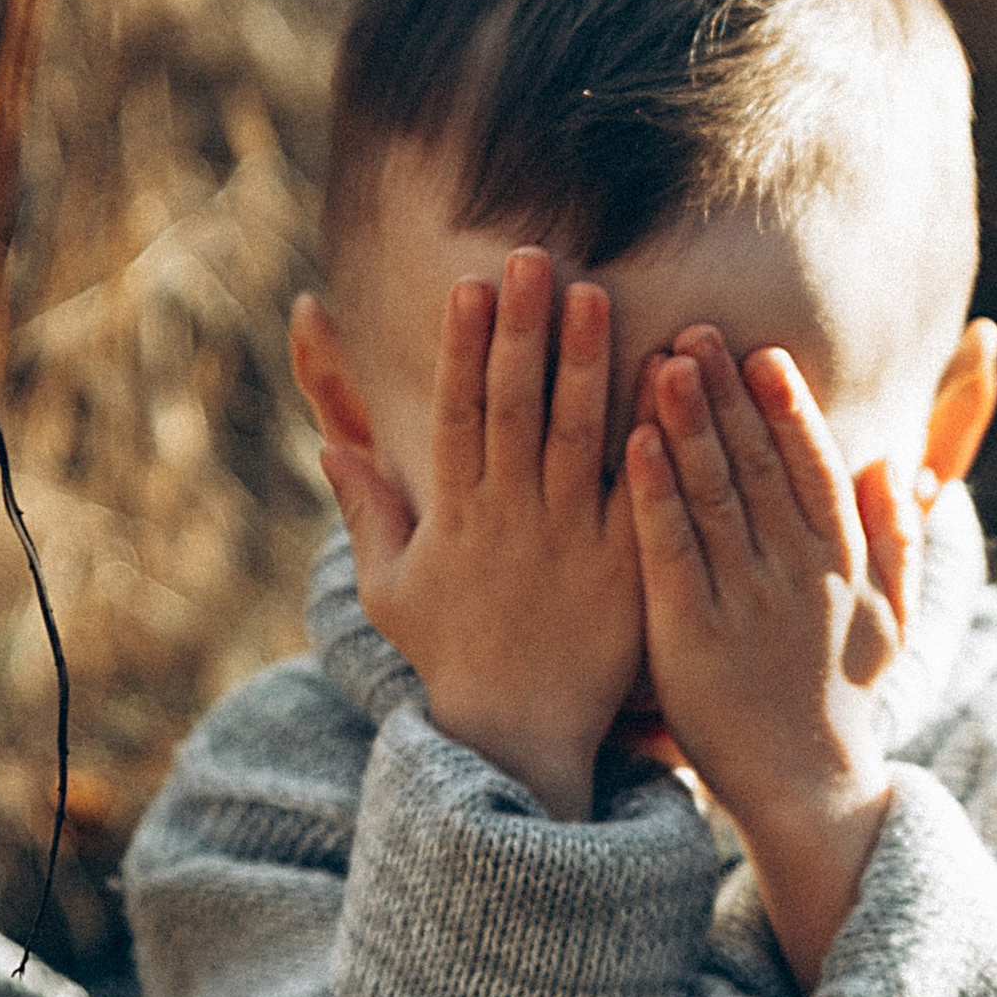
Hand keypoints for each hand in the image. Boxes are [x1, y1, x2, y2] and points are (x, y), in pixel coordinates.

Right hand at [324, 252, 640, 820]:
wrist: (521, 735)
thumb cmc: (451, 659)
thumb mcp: (390, 590)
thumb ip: (366, 513)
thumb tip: (330, 448)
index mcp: (456, 516)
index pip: (457, 414)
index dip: (460, 348)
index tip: (468, 285)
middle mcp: (512, 518)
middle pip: (516, 407)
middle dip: (523, 330)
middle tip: (534, 260)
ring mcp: (571, 540)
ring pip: (578, 435)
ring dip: (585, 361)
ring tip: (595, 294)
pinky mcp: (624, 565)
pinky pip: (640, 491)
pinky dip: (651, 436)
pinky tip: (666, 379)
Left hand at [625, 327, 918, 989]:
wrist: (803, 787)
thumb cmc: (840, 699)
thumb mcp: (890, 620)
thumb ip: (896, 543)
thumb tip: (901, 468)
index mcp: (839, 566)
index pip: (815, 470)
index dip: (789, 411)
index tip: (764, 355)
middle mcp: (795, 576)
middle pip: (757, 468)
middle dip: (726, 396)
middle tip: (695, 329)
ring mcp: (743, 605)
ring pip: (714, 498)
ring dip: (688, 425)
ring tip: (661, 362)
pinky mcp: (690, 637)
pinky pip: (671, 554)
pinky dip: (654, 497)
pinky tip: (634, 447)